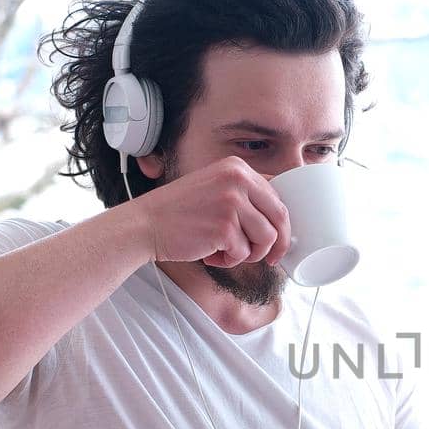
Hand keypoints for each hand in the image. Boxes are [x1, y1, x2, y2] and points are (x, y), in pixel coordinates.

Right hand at [126, 155, 289, 268]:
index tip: (280, 239)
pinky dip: (231, 261)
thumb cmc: (181, 212)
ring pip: (266, 238)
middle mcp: (237, 180)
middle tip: (270, 258)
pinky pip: (244, 253)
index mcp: (238, 168)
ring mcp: (231, 203)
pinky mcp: (224, 228)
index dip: (282, 223)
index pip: (278, 197)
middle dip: (279, 243)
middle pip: (280, 217)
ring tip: (228, 253)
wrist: (146, 224)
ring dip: (250, 254)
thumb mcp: (216, 188)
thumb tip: (281, 217)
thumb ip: (244, 194)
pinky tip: (212, 255)